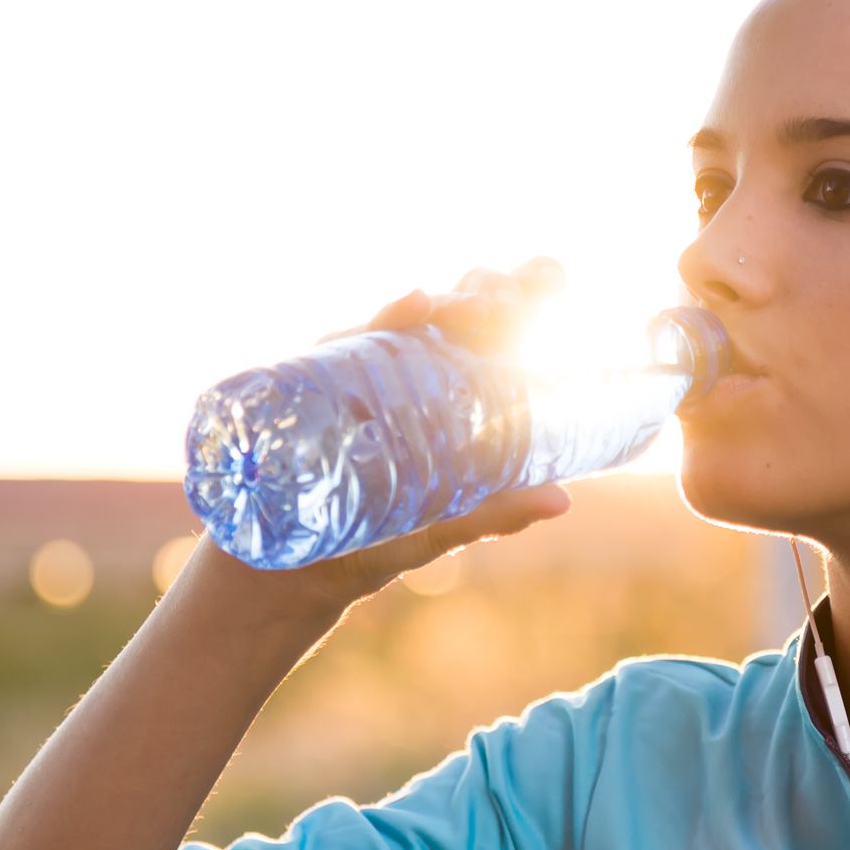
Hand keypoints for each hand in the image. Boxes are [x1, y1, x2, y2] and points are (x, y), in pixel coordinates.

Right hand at [292, 256, 573, 605]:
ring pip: (403, 322)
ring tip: (480, 298)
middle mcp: (400, 374)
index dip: (519, 294)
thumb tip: (562, 499)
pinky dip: (380, 323)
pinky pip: (344, 345)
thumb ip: (494, 514)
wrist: (288, 574)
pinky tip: (414, 305)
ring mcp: (356, 375)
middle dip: (487, 289)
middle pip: (448, 315)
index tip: (553, 275)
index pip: (483, 332)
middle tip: (525, 284)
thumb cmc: (369, 540)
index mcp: (440, 396)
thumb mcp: (438, 528)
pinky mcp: (314, 387)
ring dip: (445, 302)